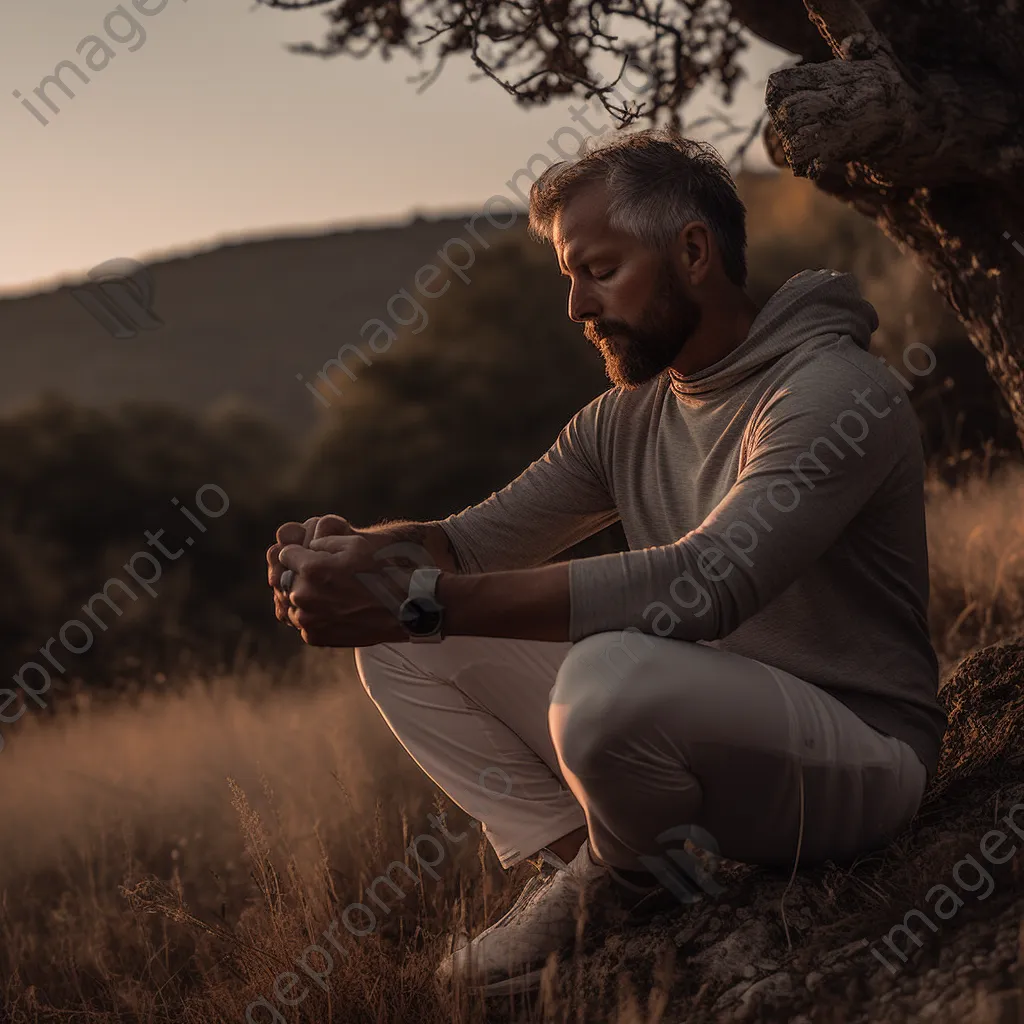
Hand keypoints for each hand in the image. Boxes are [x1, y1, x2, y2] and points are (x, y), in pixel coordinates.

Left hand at [278, 519, 412, 646]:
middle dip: (299, 575)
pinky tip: (334, 609)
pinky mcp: (314, 637)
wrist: (403, 609)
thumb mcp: (354, 542)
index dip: (300, 553)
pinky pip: (303, 621)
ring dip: (304, 596)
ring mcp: (307, 619)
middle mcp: (303, 595)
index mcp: (310, 569)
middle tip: (325, 576)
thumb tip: (306, 549)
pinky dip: (313, 615)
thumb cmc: (382, 571)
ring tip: (330, 594)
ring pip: (291, 602)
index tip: (314, 555)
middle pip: (285, 579)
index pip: (285, 555)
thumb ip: (321, 541)